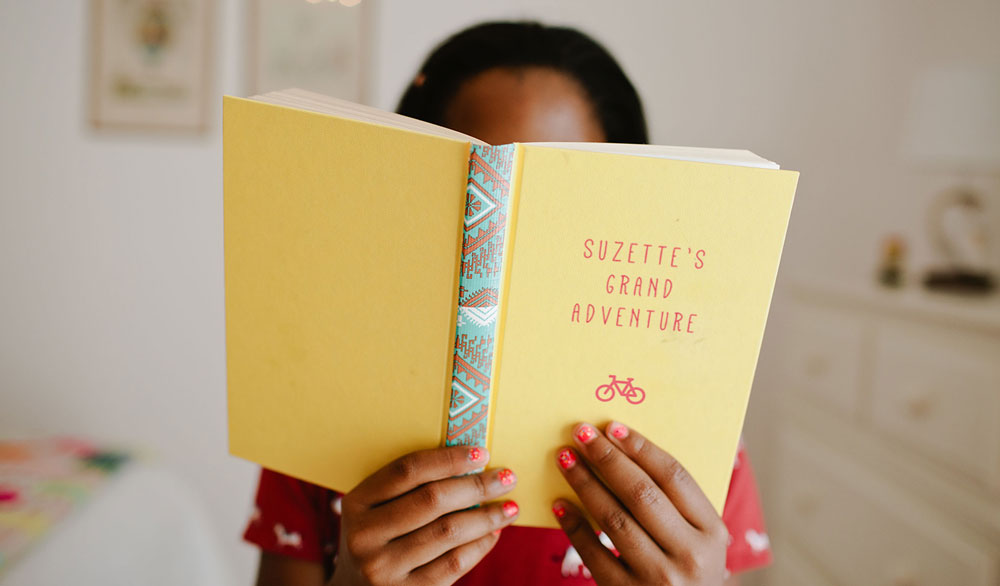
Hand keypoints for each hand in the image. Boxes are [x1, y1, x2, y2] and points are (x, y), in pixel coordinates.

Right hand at [329, 446, 517, 585]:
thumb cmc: (378, 540)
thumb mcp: (375, 511)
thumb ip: (409, 489)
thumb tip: (473, 465)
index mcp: (356, 503)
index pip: (407, 470)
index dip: (448, 458)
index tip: (481, 453)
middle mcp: (364, 537)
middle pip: (432, 499)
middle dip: (477, 485)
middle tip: (507, 477)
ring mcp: (384, 569)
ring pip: (448, 532)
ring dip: (487, 516)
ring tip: (509, 507)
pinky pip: (454, 563)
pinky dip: (480, 545)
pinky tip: (493, 534)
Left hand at [552, 422, 728, 585]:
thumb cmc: (687, 568)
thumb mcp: (699, 539)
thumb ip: (676, 503)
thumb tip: (625, 448)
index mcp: (713, 532)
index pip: (674, 476)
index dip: (641, 447)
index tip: (612, 426)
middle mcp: (690, 555)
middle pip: (641, 493)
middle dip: (607, 458)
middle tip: (581, 434)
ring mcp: (659, 578)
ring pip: (614, 519)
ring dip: (585, 484)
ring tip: (565, 459)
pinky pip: (593, 553)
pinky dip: (574, 525)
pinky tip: (560, 503)